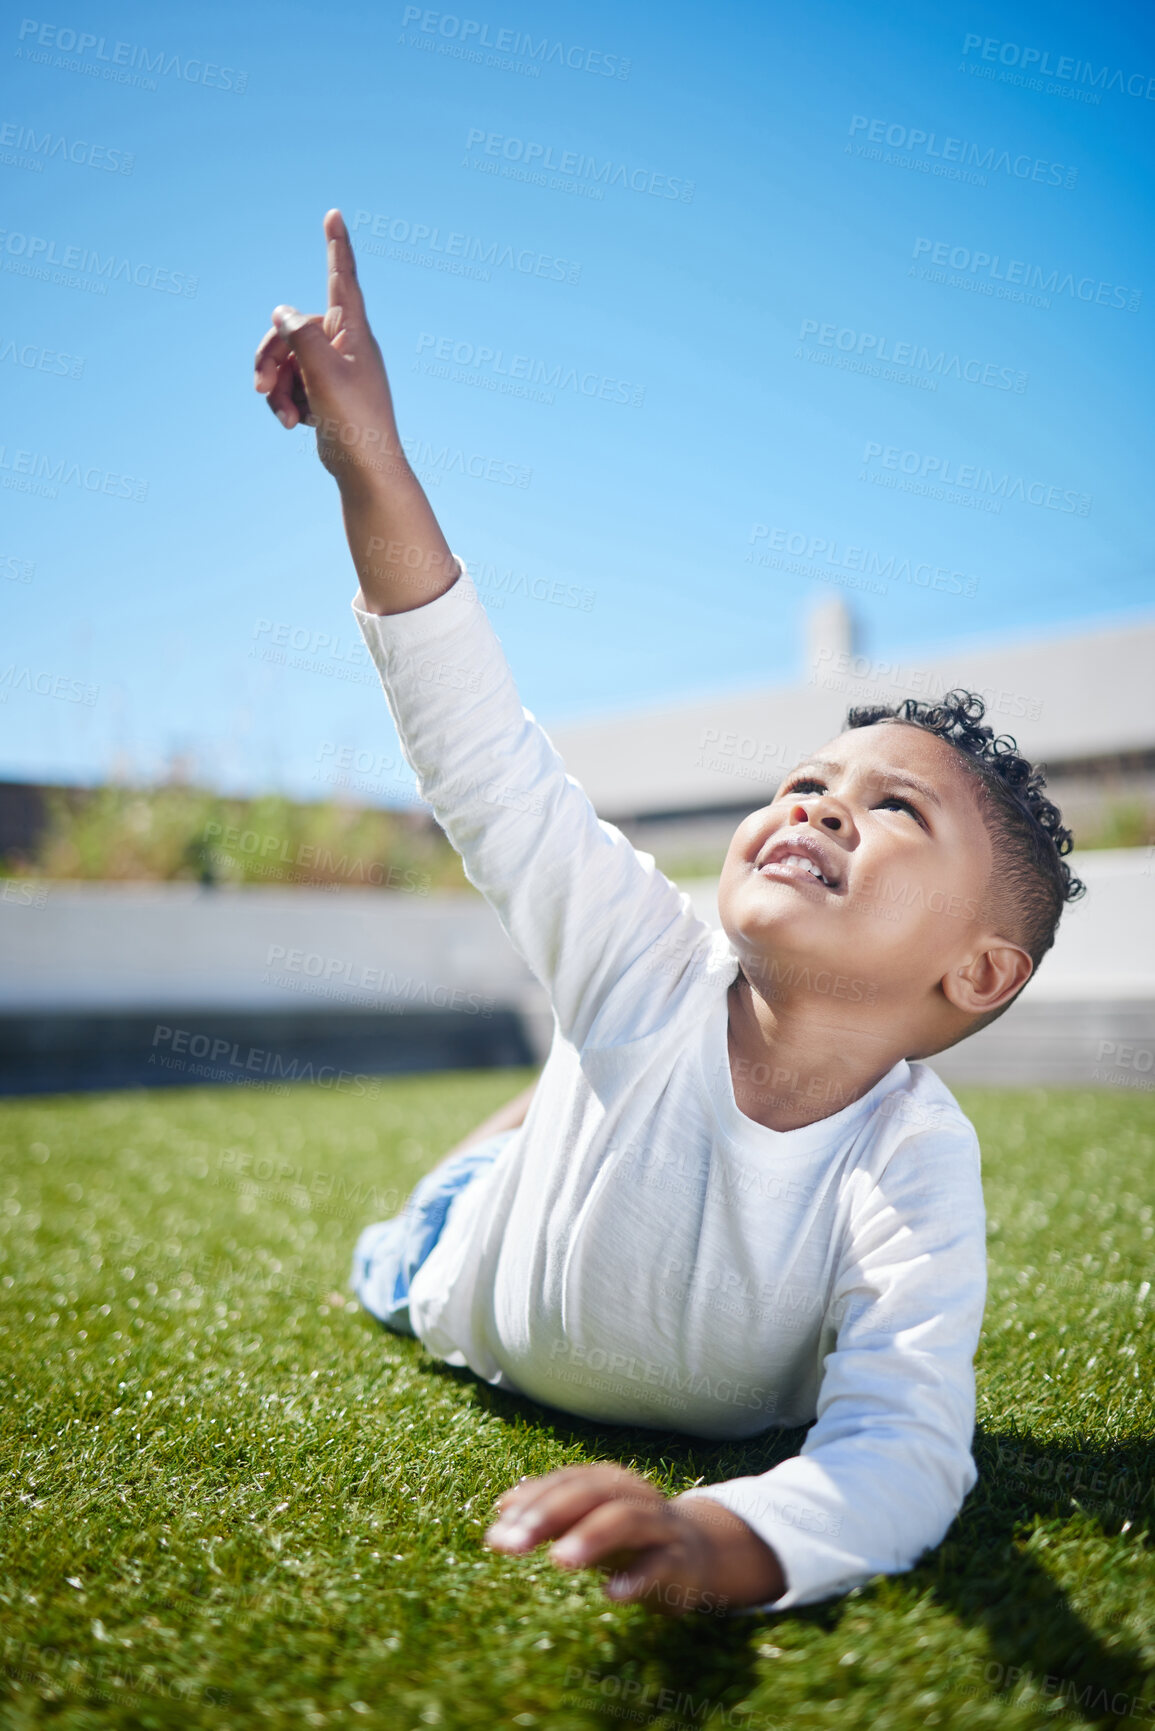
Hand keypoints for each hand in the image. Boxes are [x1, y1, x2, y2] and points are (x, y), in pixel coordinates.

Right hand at [253, 209, 404, 493]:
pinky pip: (291, 383)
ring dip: (276, 386)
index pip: (343, 279)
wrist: (365, 470)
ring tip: (284, 417)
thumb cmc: (354, 421)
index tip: (334, 215)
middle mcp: (346, 345)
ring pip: (286, 359)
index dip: (336, 246)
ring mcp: (334, 369)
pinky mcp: (323, 393)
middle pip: (292, 329)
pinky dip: (285, 401)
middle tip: (259, 384)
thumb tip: (282, 309)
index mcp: (355, 333)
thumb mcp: (323, 373)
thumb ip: (300, 334)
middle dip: (270, 356)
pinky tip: (294, 425)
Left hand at [484, 1463, 784, 1615]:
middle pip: (589, 1494)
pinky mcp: (679, 1561)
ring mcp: (658, 1525)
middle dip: (547, 1515)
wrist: (696, 1553)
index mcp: (607, 1482)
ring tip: (559, 1561)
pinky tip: (611, 1595)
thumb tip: (500, 1513)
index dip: (529, 1503)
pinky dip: (636, 1578)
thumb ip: (549, 1518)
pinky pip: (659, 1565)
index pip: (564, 1483)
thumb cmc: (626, 1538)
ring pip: (626, 1519)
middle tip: (512, 1545)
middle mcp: (633, 1495)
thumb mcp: (587, 1524)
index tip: (496, 1532)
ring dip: (591, 1536)